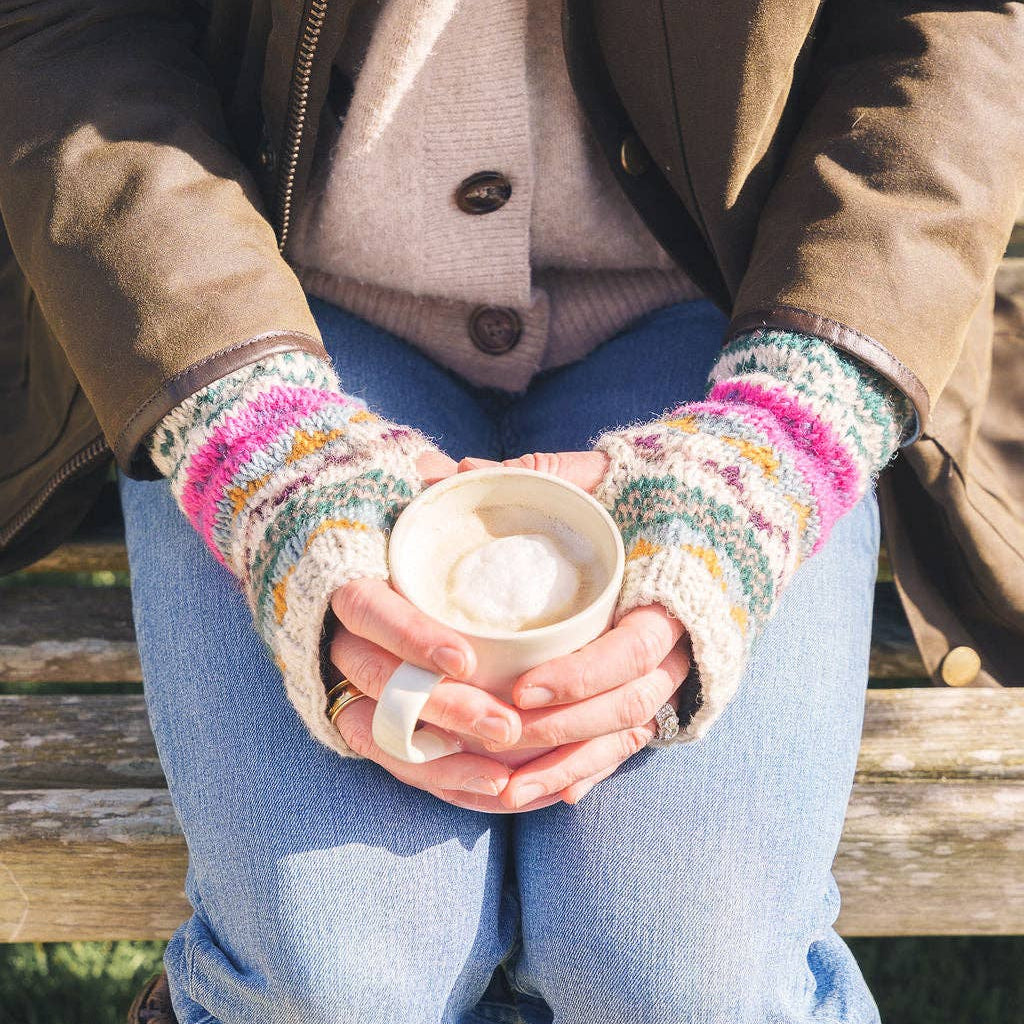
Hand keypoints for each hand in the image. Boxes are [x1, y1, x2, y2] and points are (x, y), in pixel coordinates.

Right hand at [327, 450, 561, 813]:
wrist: (318, 551)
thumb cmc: (371, 519)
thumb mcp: (392, 492)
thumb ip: (428, 487)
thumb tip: (467, 472)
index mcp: (341, 578)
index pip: (367, 610)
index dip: (411, 635)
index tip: (465, 658)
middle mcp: (332, 638)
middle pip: (379, 684)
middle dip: (442, 712)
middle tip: (507, 727)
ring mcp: (340, 684)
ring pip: (381, 736)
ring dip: (442, 763)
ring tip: (505, 782)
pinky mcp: (355, 717)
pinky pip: (390, 760)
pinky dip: (438, 779)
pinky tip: (490, 793)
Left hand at [458, 453, 691, 808]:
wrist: (729, 513)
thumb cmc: (660, 490)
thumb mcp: (606, 474)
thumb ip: (542, 473)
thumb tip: (455, 472)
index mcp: (673, 591)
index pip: (632, 649)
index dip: (580, 675)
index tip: (523, 690)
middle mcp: (683, 643)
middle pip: (628, 705)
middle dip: (564, 730)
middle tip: (500, 736)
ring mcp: (678, 672)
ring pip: (627, 735)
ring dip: (570, 765)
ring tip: (507, 793)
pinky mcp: (665, 690)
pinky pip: (630, 741)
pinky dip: (592, 770)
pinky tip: (549, 793)